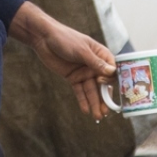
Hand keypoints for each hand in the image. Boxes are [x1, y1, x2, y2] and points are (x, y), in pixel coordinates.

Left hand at [9, 3, 115, 119]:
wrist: (44, 39)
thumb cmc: (66, 39)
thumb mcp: (81, 50)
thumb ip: (96, 63)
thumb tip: (112, 72)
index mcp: (101, 55)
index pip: (112, 70)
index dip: (111, 80)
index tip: (105, 85)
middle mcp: (95, 65)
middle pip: (103, 84)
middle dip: (105, 98)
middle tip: (106, 112)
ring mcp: (84, 72)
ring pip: (92, 90)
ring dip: (94, 103)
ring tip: (98, 117)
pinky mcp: (73, 78)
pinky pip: (80, 91)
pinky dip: (83, 100)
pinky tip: (86, 110)